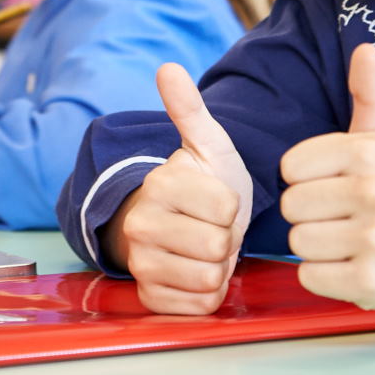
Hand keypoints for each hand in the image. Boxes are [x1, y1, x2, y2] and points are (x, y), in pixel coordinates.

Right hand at [104, 63, 252, 314]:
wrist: (180, 225)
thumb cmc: (202, 183)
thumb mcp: (207, 144)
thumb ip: (189, 109)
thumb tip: (168, 67)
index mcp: (159, 183)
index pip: (225, 207)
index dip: (233, 206)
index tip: (218, 201)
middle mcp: (141, 224)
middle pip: (216, 246)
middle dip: (226, 239)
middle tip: (214, 228)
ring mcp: (141, 264)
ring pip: (208, 279)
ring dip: (218, 267)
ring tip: (207, 249)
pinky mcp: (149, 298)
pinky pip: (198, 306)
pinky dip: (208, 294)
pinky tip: (198, 272)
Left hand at [279, 44, 374, 318]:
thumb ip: (369, 93)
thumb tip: (365, 48)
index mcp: (369, 153)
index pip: (289, 167)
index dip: (305, 178)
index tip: (335, 183)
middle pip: (291, 206)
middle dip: (309, 214)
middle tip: (342, 215)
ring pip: (298, 241)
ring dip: (316, 245)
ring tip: (347, 239)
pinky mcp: (371, 281)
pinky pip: (310, 275)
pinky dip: (323, 275)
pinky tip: (350, 264)